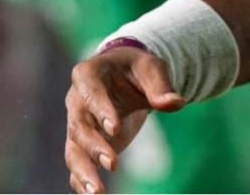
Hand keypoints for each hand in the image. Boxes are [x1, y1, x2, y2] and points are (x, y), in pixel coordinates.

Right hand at [64, 46, 185, 194]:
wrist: (125, 77)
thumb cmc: (137, 69)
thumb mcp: (151, 68)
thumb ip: (160, 86)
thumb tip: (175, 102)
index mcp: (89, 74)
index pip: (91, 92)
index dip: (100, 109)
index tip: (115, 129)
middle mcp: (76, 100)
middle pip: (79, 125)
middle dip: (94, 146)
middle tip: (113, 164)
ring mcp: (78, 124)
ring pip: (74, 149)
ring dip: (84, 171)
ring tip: (97, 192)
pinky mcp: (84, 144)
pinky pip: (78, 163)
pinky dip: (82, 180)